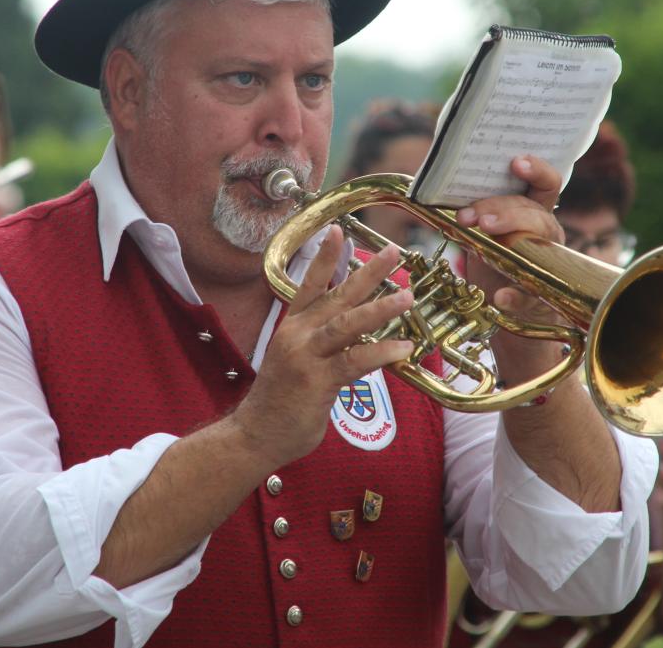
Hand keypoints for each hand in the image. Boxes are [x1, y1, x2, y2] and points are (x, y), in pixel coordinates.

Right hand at [231, 226, 412, 468]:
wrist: (256, 434)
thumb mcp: (296, 360)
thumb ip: (323, 342)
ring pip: (347, 324)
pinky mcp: (317, 382)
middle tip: (394, 252)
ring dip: (379, 308)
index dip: (324, 257)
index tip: (337, 229)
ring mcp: (306, 357)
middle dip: (367, 272)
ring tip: (406, 297)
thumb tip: (357, 332)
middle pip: (336, 296)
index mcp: (292, 327)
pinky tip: (403, 348)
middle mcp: (297, 335)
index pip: (309, 284)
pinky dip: (380, 353)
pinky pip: (355, 362)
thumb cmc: (281, 399)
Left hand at [455, 155, 564, 381]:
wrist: (502, 305)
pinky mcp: (535, 297)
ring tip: (484, 230)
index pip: (547, 184)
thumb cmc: (492, 257)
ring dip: (510, 232)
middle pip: (532, 212)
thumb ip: (474, 209)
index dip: (537, 170)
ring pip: (537, 241)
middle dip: (502, 209)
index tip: (516, 162)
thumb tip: (441, 184)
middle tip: (474, 216)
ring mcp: (543, 264)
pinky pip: (528, 296)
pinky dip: (514, 296)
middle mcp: (544, 234)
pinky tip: (500, 297)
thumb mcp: (482, 231)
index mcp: (533, 213)